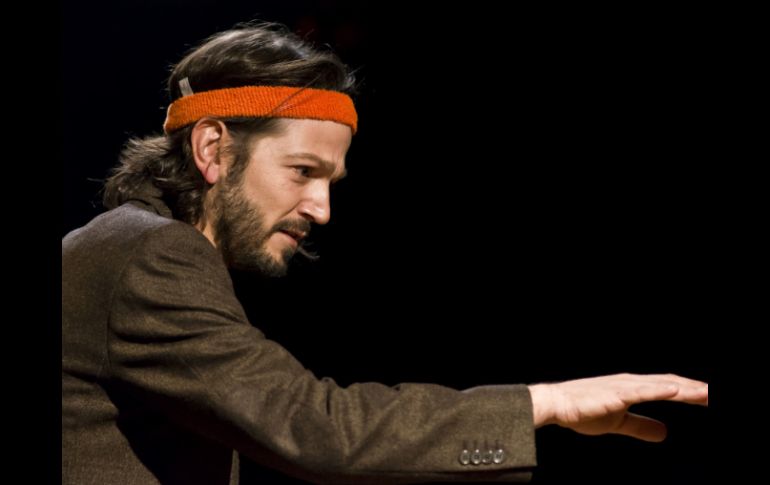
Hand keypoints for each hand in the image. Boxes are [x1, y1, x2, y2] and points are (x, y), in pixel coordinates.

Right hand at [528, 373, 707, 441]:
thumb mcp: (619, 422)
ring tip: (707, 393)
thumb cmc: (583, 410)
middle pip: (672, 383)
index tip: (711, 397)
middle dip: (697, 389)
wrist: (556, 403)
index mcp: (634, 387)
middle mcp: (632, 382)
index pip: (669, 388)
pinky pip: (641, 390)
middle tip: (717, 394)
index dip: (692, 391)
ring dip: (687, 388)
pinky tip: (676, 390)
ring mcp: (625, 386)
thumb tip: (665, 433)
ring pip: (662, 385)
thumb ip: (642, 426)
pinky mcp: (615, 393)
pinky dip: (660, 389)